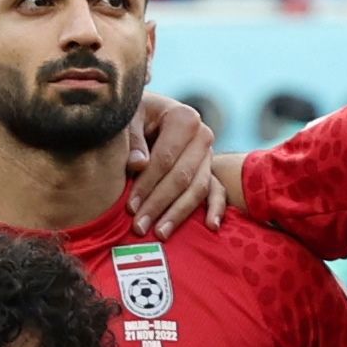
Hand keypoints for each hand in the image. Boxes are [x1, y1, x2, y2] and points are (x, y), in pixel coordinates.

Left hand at [122, 92, 233, 229]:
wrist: (148, 112)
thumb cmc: (134, 115)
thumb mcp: (128, 118)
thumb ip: (132, 140)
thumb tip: (139, 164)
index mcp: (184, 117)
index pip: (165, 158)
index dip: (147, 184)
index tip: (130, 207)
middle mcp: (202, 135)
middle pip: (182, 177)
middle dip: (159, 204)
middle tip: (139, 227)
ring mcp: (209, 154)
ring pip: (197, 188)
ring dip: (179, 213)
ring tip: (160, 234)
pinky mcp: (210, 169)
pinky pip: (217, 190)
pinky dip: (217, 208)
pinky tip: (211, 227)